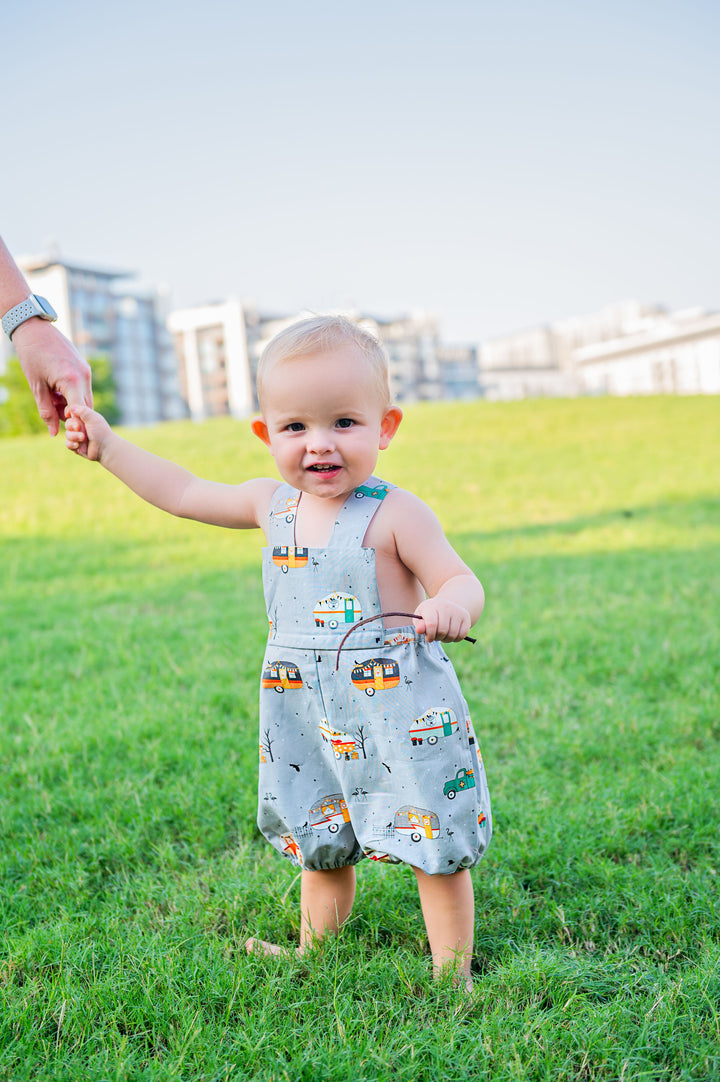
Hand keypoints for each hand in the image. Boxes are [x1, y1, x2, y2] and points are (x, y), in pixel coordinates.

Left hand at [13, 319, 92, 440]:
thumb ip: (46, 411)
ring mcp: (86, 370)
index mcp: (72, 381)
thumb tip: (54, 432)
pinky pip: (83, 387)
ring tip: (51, 398)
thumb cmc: (32, 356)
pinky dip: (72, 394)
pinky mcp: (84, 366)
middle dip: (72, 416)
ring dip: (71, 404)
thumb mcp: (36, 387)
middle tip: (53, 415)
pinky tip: (55, 389)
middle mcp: (84, 376)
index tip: (64, 432)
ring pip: (85, 398)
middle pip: (86, 408)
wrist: (33, 328)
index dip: (73, 425)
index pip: (79, 412)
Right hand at [65, 404, 110, 461]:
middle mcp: (80, 427)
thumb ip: (82, 410)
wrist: (105, 448)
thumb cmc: (100, 431)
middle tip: (78, 428)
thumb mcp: (92, 417)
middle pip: (68, 424)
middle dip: (72, 426)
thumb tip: (71, 407)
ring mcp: (78, 437)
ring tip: (83, 438)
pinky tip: (78, 445)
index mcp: (84, 418)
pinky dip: (72, 444)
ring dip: (74, 436)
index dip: (69, 413)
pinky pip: (68, 444)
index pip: (71, 413)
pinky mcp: (76, 446)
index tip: (68, 414)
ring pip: (67, 434)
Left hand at [413, 598, 471, 642]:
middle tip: (435, 636)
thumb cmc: (430, 613)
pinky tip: (450, 634)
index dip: (430, 635)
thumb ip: (419, 624)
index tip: (428, 638)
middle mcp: (446, 606)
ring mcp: (458, 611)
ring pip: (453, 634)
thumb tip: (419, 630)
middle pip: (442, 631)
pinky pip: (462, 635)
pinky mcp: (466, 617)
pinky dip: (456, 639)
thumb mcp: (421, 616)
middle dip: (437, 638)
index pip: (432, 625)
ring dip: (446, 639)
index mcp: (432, 606)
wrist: (445, 604)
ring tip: (442, 635)